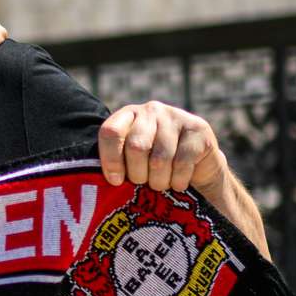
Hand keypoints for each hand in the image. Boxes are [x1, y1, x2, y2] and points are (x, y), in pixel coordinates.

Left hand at [96, 101, 224, 192]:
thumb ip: (116, 165)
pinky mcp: (198, 128)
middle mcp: (151, 110)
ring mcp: (176, 116)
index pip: (110, 132)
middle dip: (138, 174)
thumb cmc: (155, 170)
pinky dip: (179, 180)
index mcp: (128, 115)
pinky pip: (182, 162)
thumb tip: (96, 182)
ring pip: (160, 158)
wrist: (199, 170)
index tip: (116, 181)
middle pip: (136, 146)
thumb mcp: (132, 164)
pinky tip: (179, 182)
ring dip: (159, 181)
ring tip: (161, 185)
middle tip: (144, 183)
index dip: (110, 160)